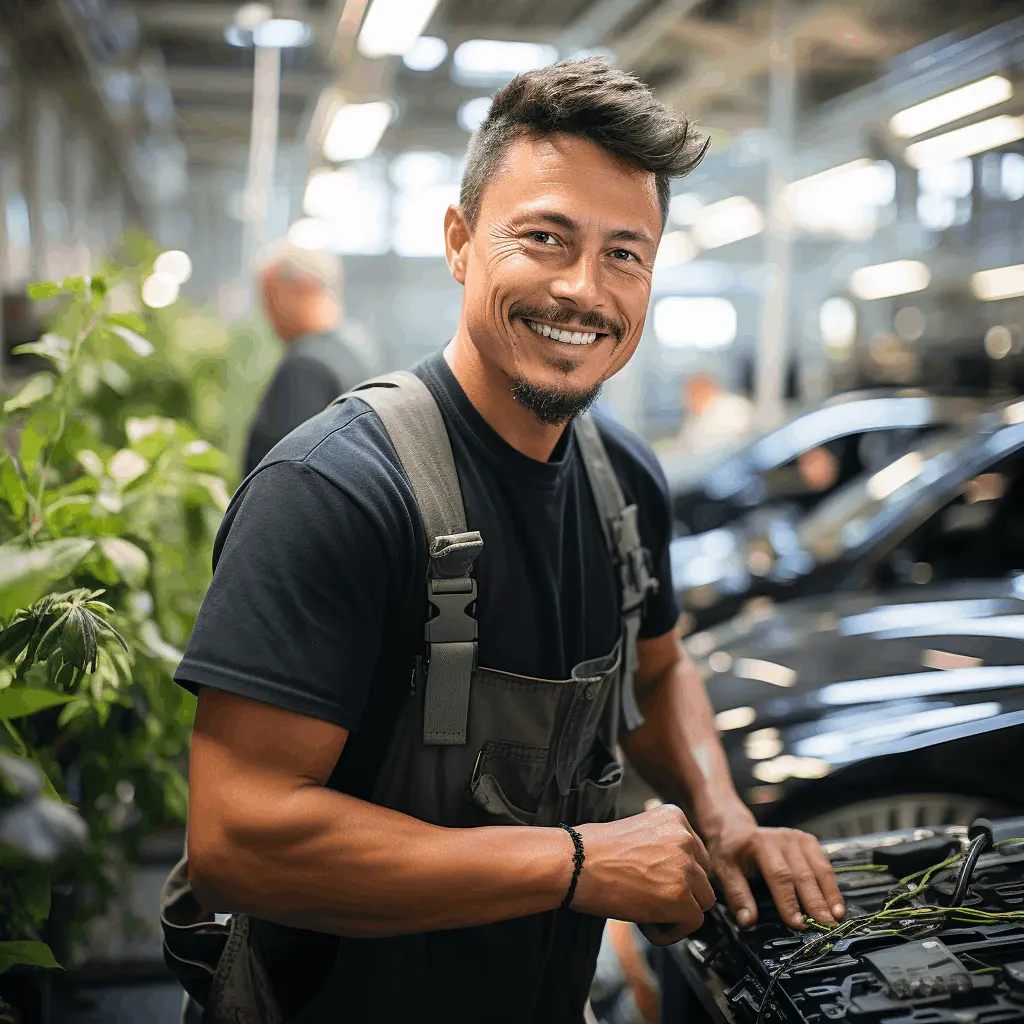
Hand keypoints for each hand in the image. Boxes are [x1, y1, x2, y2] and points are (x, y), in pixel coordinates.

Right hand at [573, 805, 715, 943]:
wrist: (574, 864)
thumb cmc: (593, 850)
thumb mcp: (636, 831)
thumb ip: (662, 846)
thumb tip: (674, 873)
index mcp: (674, 817)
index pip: (696, 854)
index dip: (676, 874)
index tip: (654, 880)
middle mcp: (685, 838)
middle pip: (702, 878)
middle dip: (681, 893)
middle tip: (649, 898)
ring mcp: (685, 867)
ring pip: (702, 902)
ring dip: (677, 913)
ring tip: (646, 912)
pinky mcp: (680, 897)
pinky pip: (692, 923)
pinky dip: (671, 931)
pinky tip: (645, 924)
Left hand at [706, 810, 843, 929]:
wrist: (735, 828)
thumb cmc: (730, 851)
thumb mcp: (724, 869)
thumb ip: (736, 895)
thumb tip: (747, 921)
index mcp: (759, 843)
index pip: (778, 875)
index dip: (789, 901)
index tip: (798, 924)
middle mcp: (781, 838)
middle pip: (803, 873)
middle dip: (815, 902)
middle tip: (826, 926)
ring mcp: (797, 837)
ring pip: (819, 869)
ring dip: (829, 895)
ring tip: (837, 917)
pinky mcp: (808, 840)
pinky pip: (824, 864)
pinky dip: (832, 885)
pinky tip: (837, 904)